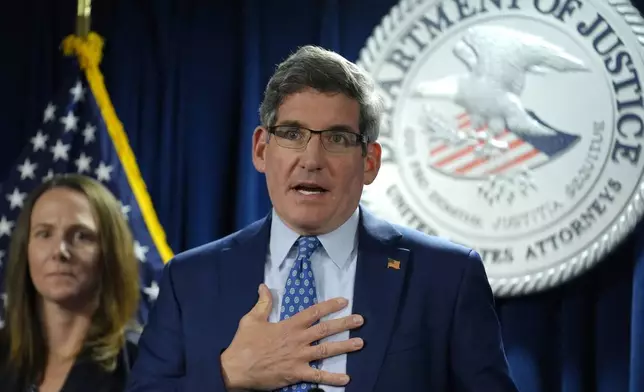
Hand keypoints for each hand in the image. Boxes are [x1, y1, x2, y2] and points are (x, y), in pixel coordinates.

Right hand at [220, 283, 363, 390]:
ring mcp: (299, 357)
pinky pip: (318, 376)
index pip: (314, 312)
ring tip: (360, 343)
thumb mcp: (252, 319)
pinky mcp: (296, 374)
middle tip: (360, 320)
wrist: (236, 369)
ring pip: (326, 351)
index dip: (330, 306)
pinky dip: (333, 378)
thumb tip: (264, 286)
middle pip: (325, 330)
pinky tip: (346, 379)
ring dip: (345, 346)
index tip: (344, 301)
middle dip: (344, 324)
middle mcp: (298, 340)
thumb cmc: (244, 343)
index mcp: (289, 325)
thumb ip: (263, 303)